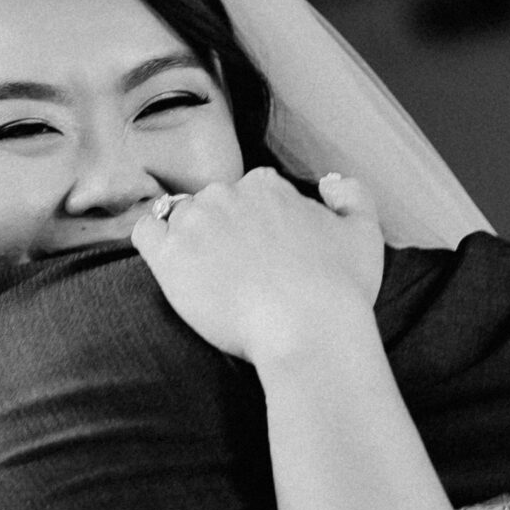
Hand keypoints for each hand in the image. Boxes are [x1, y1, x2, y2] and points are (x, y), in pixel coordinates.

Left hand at [131, 168, 383, 367]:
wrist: (306, 328)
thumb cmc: (339, 289)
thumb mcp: (364, 233)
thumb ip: (352, 196)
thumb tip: (329, 181)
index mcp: (267, 186)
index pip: (250, 192)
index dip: (254, 223)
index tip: (259, 252)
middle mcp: (227, 195)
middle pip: (213, 203)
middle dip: (221, 230)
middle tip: (235, 270)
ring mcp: (195, 223)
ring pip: (180, 218)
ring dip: (190, 240)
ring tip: (207, 275)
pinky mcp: (169, 255)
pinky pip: (145, 233)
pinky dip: (152, 242)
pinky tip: (169, 264)